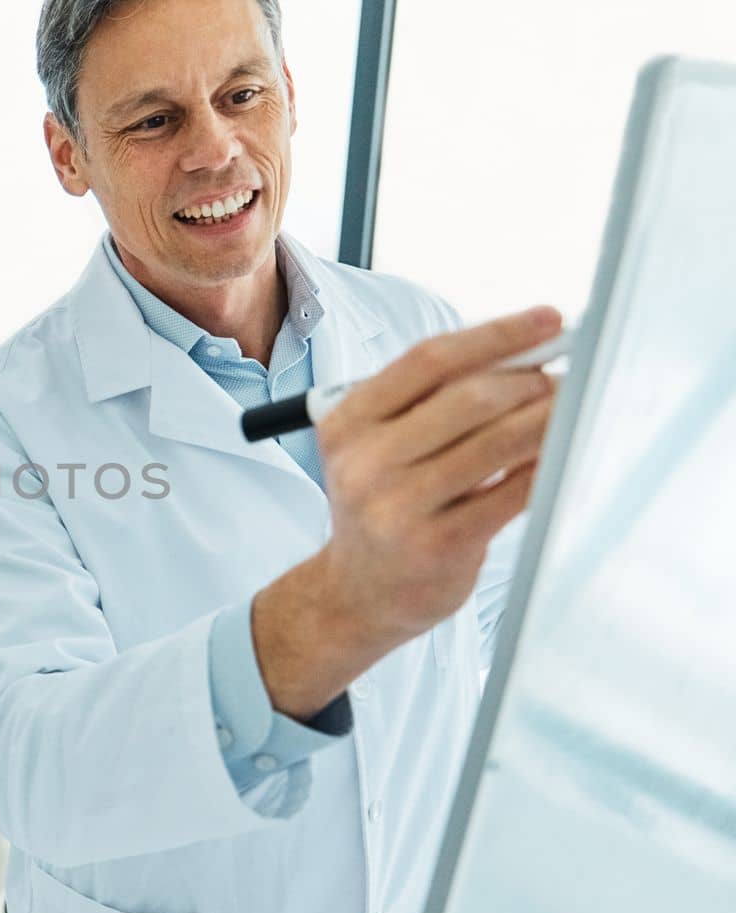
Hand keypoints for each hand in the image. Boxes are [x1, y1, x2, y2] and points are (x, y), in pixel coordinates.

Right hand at [258, 307, 561, 715]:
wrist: (358, 592)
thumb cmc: (382, 506)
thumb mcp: (376, 445)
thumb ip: (428, 401)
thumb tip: (522, 354)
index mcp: (346, 423)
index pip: (428, 361)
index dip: (496, 334)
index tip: (546, 321)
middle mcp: (365, 463)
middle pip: (468, 397)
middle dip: (528, 379)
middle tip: (560, 378)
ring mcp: (399, 507)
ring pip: (497, 442)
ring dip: (546, 418)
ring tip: (567, 408)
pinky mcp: (439, 544)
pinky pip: (512, 492)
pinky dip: (543, 466)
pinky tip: (555, 455)